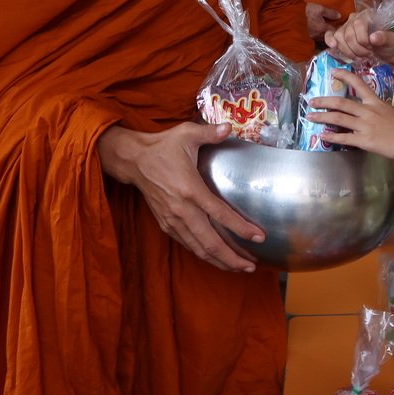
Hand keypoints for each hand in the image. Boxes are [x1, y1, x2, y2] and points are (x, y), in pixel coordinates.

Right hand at [97, 122, 262, 272]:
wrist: (134, 161)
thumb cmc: (163, 147)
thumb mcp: (186, 134)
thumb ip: (209, 133)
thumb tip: (229, 127)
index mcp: (190, 189)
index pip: (220, 214)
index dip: (241, 228)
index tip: (259, 237)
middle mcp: (182, 210)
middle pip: (210, 242)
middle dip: (231, 258)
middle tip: (251, 266)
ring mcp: (172, 220)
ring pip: (198, 249)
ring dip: (219, 261)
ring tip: (239, 267)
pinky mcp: (166, 224)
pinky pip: (188, 245)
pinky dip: (204, 255)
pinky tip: (217, 258)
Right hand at [305, 3, 342, 40]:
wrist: (290, 14)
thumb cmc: (304, 11)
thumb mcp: (319, 8)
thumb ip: (330, 13)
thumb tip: (339, 16)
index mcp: (323, 28)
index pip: (335, 32)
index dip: (339, 29)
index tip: (341, 26)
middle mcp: (318, 35)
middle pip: (328, 37)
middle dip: (332, 34)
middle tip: (334, 30)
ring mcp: (311, 38)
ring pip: (321, 40)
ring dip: (324, 36)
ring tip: (324, 31)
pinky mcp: (305, 38)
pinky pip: (314, 40)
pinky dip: (317, 38)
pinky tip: (316, 33)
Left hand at [310, 69, 393, 161]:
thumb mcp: (392, 113)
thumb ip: (378, 112)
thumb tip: (368, 114)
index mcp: (376, 102)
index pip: (358, 84)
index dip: (344, 76)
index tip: (333, 72)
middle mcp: (368, 111)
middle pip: (341, 102)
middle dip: (324, 101)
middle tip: (311, 100)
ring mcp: (366, 126)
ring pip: (338, 118)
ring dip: (322, 116)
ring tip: (310, 116)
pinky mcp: (365, 141)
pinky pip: (344, 138)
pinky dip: (331, 136)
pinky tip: (322, 135)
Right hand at [325, 13, 393, 64]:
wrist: (385, 51)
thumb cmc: (388, 44)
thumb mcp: (391, 41)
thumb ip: (384, 38)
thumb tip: (373, 37)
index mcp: (367, 15)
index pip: (358, 24)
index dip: (362, 39)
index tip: (371, 48)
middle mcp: (354, 18)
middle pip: (348, 33)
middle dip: (357, 49)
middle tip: (367, 55)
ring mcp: (346, 26)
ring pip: (339, 37)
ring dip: (349, 51)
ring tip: (360, 56)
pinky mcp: (340, 36)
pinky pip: (330, 35)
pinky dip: (330, 41)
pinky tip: (333, 46)